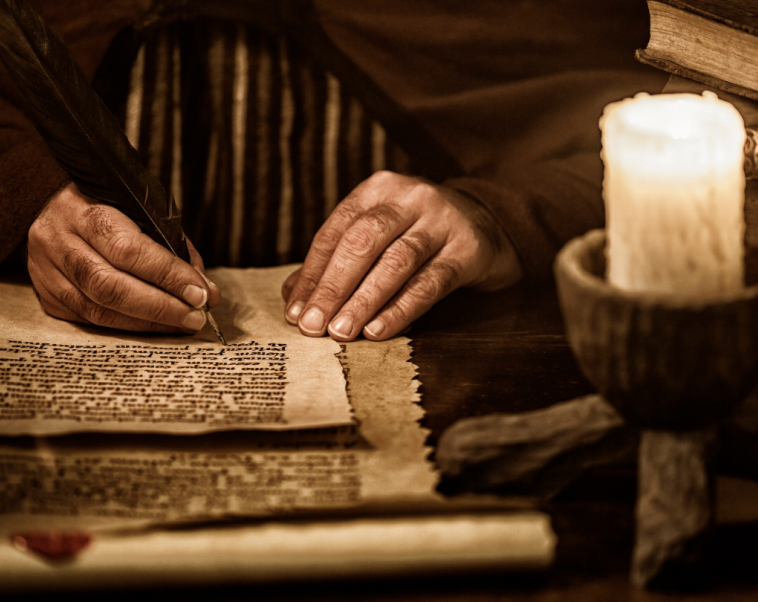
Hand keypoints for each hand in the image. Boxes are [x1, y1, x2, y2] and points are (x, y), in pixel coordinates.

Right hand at [27, 182, 220, 332]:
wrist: (50, 204)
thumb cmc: (110, 208)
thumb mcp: (143, 212)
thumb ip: (174, 249)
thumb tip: (207, 293)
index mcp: (84, 209)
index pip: (128, 249)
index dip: (167, 275)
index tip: (200, 293)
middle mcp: (57, 240)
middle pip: (110, 285)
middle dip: (161, 306)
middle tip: (195, 317)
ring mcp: (46, 270)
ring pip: (98, 309)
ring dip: (147, 322)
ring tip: (181, 324)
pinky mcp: (46, 295)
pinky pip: (89, 320)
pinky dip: (127, 326)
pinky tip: (153, 325)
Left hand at [281, 171, 521, 340]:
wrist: (491, 225)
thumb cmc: (421, 236)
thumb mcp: (380, 236)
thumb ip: (338, 261)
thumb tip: (294, 298)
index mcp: (378, 189)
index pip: (335, 232)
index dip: (312, 273)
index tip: (296, 311)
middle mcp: (409, 198)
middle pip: (362, 241)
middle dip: (332, 286)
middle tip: (312, 325)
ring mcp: (442, 221)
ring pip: (395, 262)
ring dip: (363, 300)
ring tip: (340, 332)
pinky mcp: (468, 249)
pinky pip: (430, 282)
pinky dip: (401, 308)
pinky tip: (378, 329)